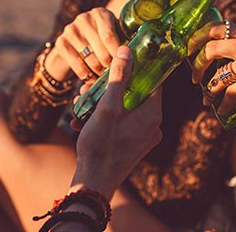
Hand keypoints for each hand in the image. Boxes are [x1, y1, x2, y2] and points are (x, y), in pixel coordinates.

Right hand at [47, 8, 122, 81]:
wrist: (73, 45)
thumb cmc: (100, 41)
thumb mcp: (113, 35)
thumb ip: (123, 40)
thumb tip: (132, 56)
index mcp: (101, 14)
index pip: (109, 36)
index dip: (117, 54)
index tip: (123, 66)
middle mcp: (84, 18)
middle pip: (101, 49)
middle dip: (109, 65)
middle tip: (114, 75)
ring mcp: (70, 29)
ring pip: (90, 58)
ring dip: (98, 71)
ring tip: (103, 77)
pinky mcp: (60, 42)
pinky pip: (76, 63)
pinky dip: (85, 74)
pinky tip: (89, 78)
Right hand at [71, 46, 162, 197]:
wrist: (92, 184)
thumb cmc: (101, 146)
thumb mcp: (107, 107)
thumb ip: (118, 78)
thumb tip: (127, 51)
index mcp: (152, 115)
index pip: (152, 81)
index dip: (137, 68)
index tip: (120, 60)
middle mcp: (152, 127)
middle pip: (134, 94)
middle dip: (110, 87)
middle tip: (91, 85)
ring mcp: (142, 138)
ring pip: (124, 109)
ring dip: (102, 102)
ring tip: (82, 102)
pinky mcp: (130, 146)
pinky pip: (119, 124)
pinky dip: (102, 118)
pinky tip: (82, 119)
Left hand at [190, 23, 235, 124]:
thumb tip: (208, 53)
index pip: (215, 27)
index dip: (196, 39)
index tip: (188, 52)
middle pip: (211, 48)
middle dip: (196, 65)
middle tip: (194, 78)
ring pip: (219, 74)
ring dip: (208, 89)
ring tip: (207, 97)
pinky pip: (231, 92)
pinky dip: (224, 104)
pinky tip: (222, 110)